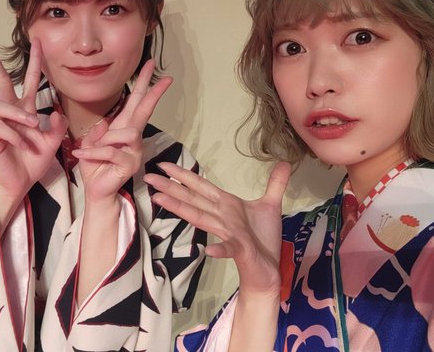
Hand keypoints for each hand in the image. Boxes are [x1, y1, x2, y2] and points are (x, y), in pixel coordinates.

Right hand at [0, 38, 67, 216]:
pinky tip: (21, 145)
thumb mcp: (53, 141)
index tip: (35, 40)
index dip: (34, 61)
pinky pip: (0, 128)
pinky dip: (14, 136)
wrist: (22, 182)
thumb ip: (58, 126)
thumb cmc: (34, 160)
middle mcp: (10, 113)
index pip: (29, 80)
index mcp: (25, 109)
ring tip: (32, 126)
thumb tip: (55, 111)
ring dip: (17, 114)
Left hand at [72, 59, 171, 205]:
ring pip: (126, 132)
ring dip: (105, 140)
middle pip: (145, 110)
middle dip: (154, 93)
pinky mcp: (130, 164)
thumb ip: (97, 131)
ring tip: (90, 149)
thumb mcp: (90, 143)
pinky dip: (94, 152)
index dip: (143, 83)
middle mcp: (133, 137)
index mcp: (123, 127)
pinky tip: (82, 155)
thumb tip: (104, 124)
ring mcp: (135, 151)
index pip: (136, 101)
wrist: (95, 190)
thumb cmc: (94, 166)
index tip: (151, 65)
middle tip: (167, 78)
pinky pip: (111, 151)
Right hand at [144, 161, 289, 297]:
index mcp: (226, 205)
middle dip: (170, 187)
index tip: (164, 165)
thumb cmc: (263, 240)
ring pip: (201, 218)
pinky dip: (218, 249)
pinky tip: (207, 250)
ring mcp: (228, 234)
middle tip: (148, 176)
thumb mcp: (271, 206)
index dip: (183, 175)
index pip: (201, 186)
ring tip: (160, 199)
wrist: (269, 270)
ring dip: (180, 209)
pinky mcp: (240, 250)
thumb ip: (275, 184)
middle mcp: (222, 217)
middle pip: (192, 199)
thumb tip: (285, 162)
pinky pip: (228, 249)